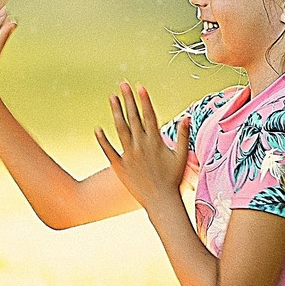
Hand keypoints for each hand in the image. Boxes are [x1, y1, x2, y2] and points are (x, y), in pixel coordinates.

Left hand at [94, 83, 189, 206]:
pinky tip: (97, 128)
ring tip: (111, 97)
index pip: (149, 115)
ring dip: (116, 112)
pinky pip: (109, 150)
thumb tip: (187, 117)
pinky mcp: (119, 166)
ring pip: (120, 129)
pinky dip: (102, 140)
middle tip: (123, 84)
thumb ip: (183, 136)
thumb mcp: (181, 156)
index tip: (140, 86)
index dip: (144, 100)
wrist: (160, 201)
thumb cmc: (173, 179)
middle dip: (128, 99)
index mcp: (156, 142)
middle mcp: (141, 146)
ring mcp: (129, 155)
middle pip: (133, 117)